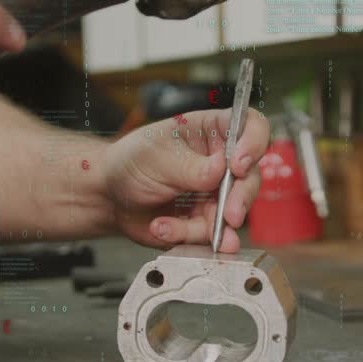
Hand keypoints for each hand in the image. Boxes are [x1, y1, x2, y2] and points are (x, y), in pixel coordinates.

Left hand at [103, 109, 269, 252]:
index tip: (239, 165)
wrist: (109, 198)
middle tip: (230, 214)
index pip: (251, 127)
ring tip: (179, 228)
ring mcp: (216, 194)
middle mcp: (221, 162)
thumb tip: (221, 169)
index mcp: (213, 131)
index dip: (253, 143)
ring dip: (210, 227)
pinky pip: (208, 234)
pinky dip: (185, 235)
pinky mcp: (205, 221)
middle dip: (240, 199)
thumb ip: (192, 166)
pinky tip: (163, 227)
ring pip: (233, 213)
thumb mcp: (158, 157)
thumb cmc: (131, 162)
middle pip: (251, 178)